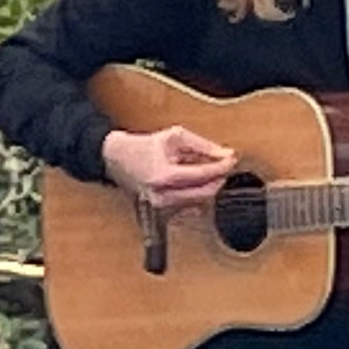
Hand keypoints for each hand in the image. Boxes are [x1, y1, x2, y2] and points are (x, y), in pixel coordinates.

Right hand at [101, 126, 236, 210]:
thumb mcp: (175, 137)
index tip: (232, 159)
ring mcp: (161, 207)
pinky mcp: (161, 212)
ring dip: (208, 186)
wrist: (117, 159)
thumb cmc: (143, 147)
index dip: (222, 166)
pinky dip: (197, 194)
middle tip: (224, 165)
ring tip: (207, 170)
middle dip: (218, 179)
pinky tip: (195, 182)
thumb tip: (226, 154)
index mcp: (164, 176)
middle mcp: (162, 196)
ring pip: (199, 201)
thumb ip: (203, 146)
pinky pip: (189, 206)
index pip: (203, 175)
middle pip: (204, 193)